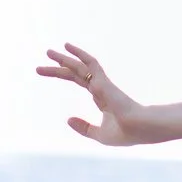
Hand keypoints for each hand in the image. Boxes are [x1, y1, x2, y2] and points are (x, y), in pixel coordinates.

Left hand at [36, 43, 151, 144]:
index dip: (64, 75)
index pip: (80, 80)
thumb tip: (67, 119)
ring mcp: (102, 83)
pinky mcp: (103, 81)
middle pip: (76, 72)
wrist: (140, 128)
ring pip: (80, 67)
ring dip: (63, 59)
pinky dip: (79, 54)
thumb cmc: (125, 133)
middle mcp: (100, 86)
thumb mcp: (100, 134)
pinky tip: (67, 47)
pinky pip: (90, 64)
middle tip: (40, 65)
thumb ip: (84, 128)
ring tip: (48, 52)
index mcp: (101, 97)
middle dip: (58, 67)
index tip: (48, 72)